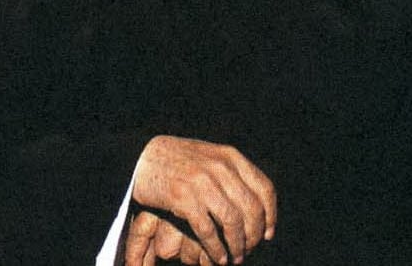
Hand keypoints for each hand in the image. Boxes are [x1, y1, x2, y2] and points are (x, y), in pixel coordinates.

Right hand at [129, 136, 275, 264]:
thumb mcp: (210, 156)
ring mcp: (202, 182)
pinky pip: (208, 230)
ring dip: (237, 246)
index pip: (264, 188)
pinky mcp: (184, 198)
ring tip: (235, 259)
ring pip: (233, 222)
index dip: (270, 215)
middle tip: (249, 250)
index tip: (268, 234)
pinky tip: (219, 258)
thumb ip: (231, 172)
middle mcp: (220, 168)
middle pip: (251, 209)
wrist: (141, 156)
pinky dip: (217, 248)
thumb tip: (255, 199)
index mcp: (231, 157)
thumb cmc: (176, 159)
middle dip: (254, 236)